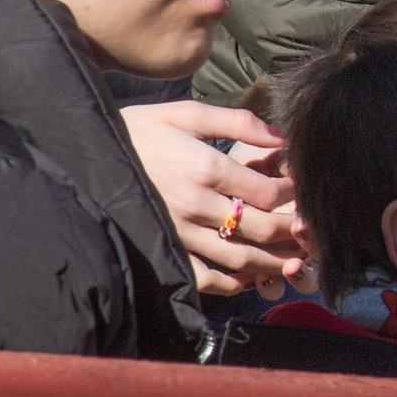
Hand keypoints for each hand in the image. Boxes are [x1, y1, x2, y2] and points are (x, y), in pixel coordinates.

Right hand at [121, 100, 316, 298]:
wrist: (85, 156)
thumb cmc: (140, 130)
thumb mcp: (186, 114)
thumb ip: (236, 121)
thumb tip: (280, 136)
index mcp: (205, 167)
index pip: (266, 192)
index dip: (293, 195)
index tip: (305, 194)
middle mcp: (195, 205)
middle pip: (260, 227)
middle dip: (292, 231)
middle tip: (311, 231)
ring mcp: (178, 233)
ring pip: (240, 257)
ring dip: (274, 262)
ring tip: (296, 259)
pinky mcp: (164, 251)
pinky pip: (206, 277)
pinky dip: (233, 282)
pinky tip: (250, 276)